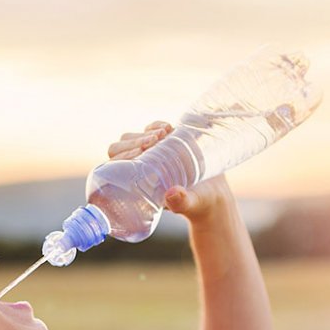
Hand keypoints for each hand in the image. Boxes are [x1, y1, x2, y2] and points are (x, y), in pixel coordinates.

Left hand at [106, 121, 233, 222]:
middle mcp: (138, 168)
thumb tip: (172, 195)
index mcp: (135, 184)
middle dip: (134, 141)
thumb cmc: (197, 204)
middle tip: (153, 141)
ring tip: (162, 135)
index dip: (123, 156)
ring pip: (133, 137)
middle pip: (121, 148)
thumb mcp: (189, 204)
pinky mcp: (163, 143)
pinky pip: (151, 129)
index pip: (116, 166)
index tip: (140, 153)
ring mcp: (149, 153)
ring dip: (144, 133)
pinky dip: (156, 125)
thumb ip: (181, 202)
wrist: (213, 194)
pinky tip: (168, 128)